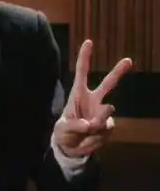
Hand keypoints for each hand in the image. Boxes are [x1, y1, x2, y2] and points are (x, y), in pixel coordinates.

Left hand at [53, 39, 132, 157]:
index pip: (81, 72)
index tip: (88, 42)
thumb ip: (75, 126)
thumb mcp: (63, 129)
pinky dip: (98, 137)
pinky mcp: (109, 125)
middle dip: (118, 71)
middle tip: (128, 60)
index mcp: (78, 94)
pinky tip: (91, 138)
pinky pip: (107, 129)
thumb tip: (91, 124)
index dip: (85, 58)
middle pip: (108, 83)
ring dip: (96, 125)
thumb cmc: (64, 133)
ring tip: (85, 132)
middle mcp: (93, 100)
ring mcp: (103, 112)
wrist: (72, 148)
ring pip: (106, 113)